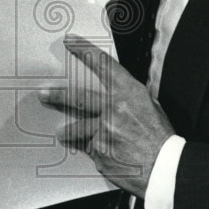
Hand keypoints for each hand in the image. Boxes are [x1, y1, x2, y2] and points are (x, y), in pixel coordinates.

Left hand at [38, 34, 174, 198]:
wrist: (165, 168)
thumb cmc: (160, 137)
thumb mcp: (150, 106)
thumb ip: (128, 98)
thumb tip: (114, 94)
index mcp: (128, 93)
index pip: (103, 65)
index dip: (85, 50)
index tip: (71, 41)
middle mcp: (113, 109)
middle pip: (77, 98)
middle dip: (57, 96)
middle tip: (43, 94)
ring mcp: (103, 131)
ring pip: (78, 128)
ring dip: (69, 132)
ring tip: (62, 133)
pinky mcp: (98, 151)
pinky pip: (90, 149)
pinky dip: (96, 151)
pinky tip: (109, 155)